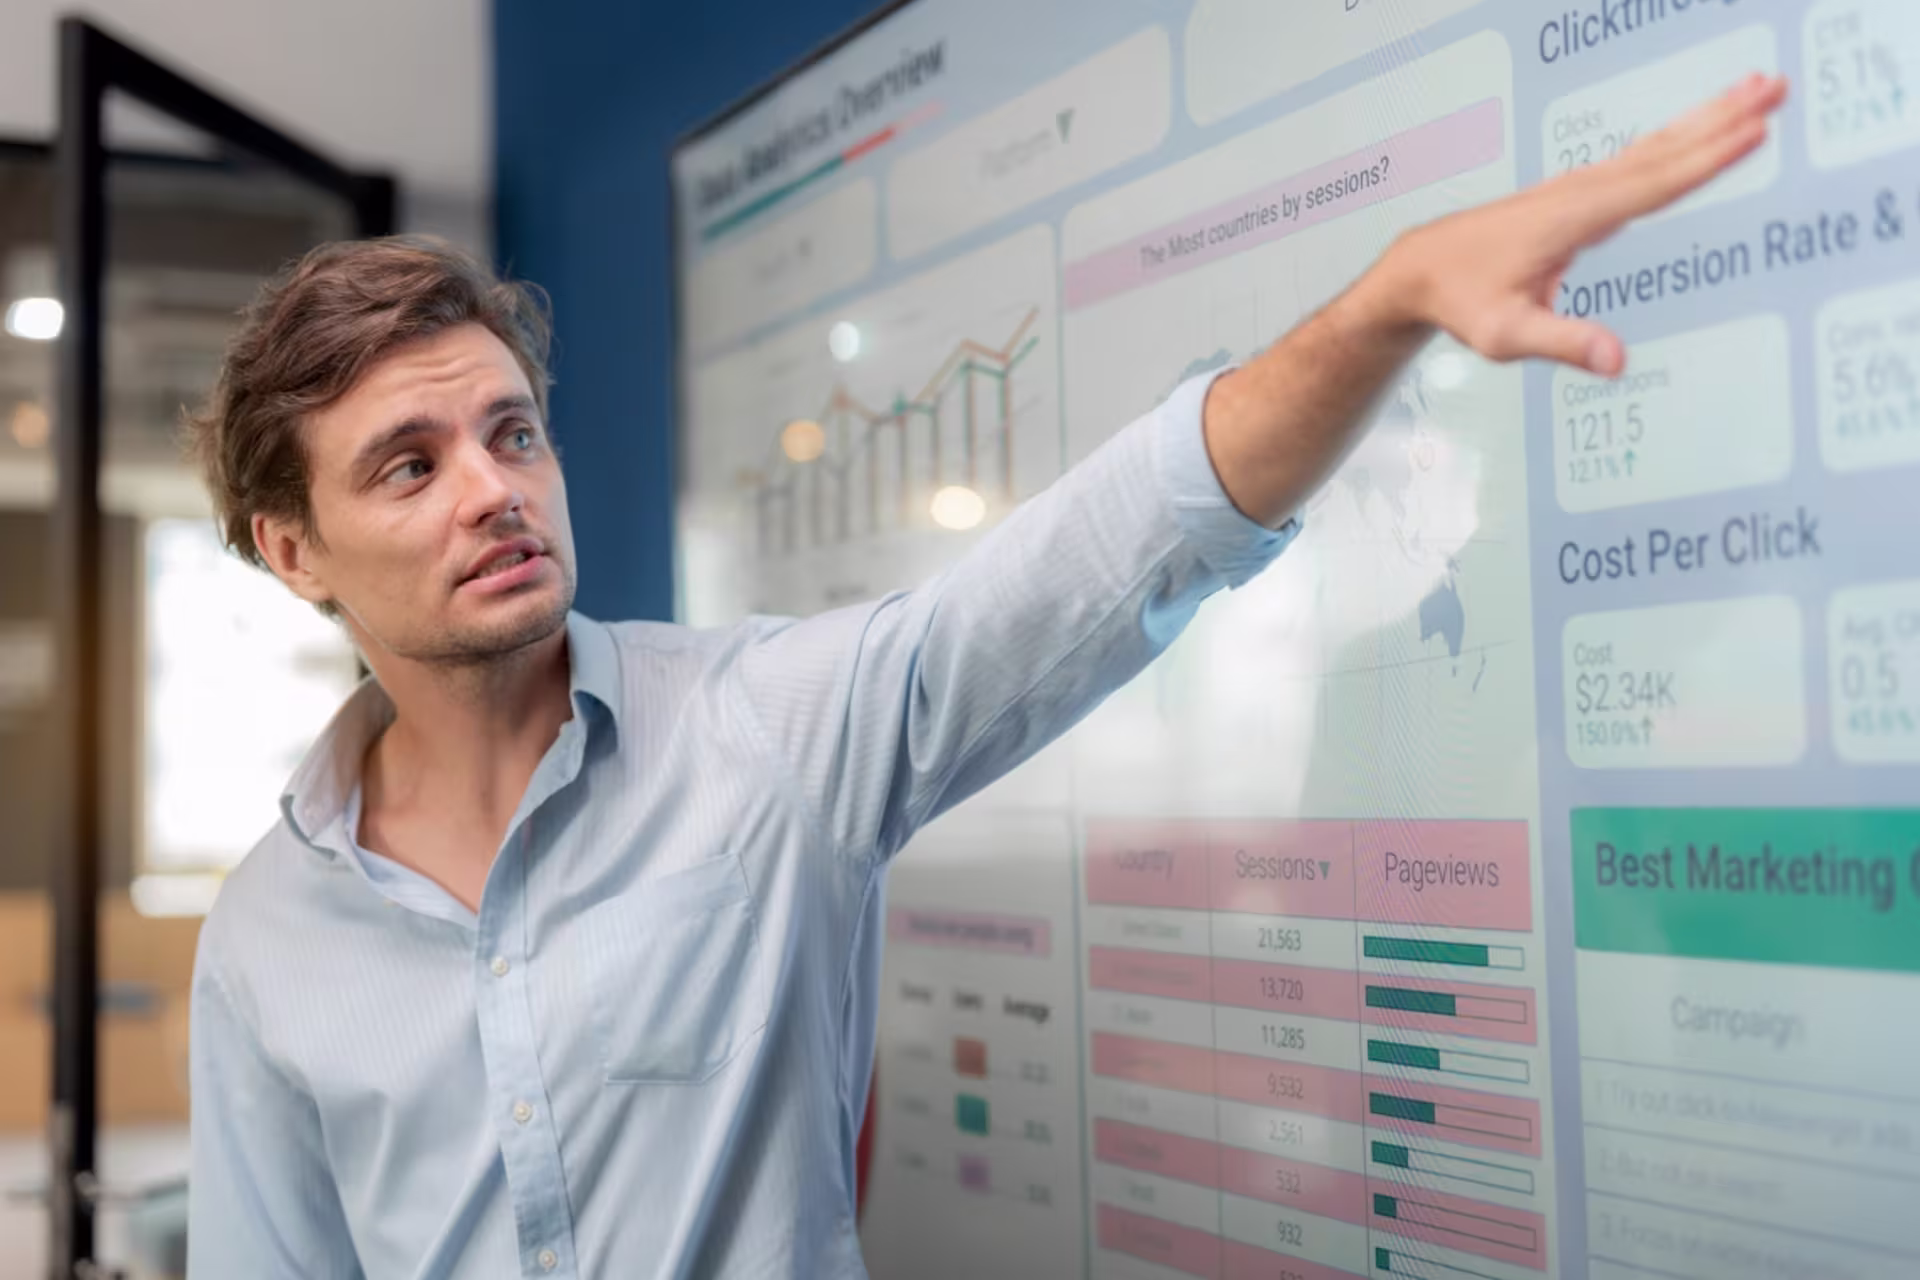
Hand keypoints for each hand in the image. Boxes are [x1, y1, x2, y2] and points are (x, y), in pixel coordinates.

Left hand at [1386, 72, 1789, 376]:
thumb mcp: (1506, 336)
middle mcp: (1579, 192)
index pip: (1652, 185)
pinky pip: (1639, 159)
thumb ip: (1562, 343)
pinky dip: (1677, 138)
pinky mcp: (1576, 193)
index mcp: (1572, 219)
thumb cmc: (1462, 302)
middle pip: (1664, 151)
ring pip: (1655, 146)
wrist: (1421, 270)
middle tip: (1776, 85)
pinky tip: (1700, 128)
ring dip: (1708, 116)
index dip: (1706, 160)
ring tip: (1757, 87)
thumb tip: (1616, 359)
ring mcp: (1578, 188)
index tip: (1753, 131)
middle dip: (1722, 117)